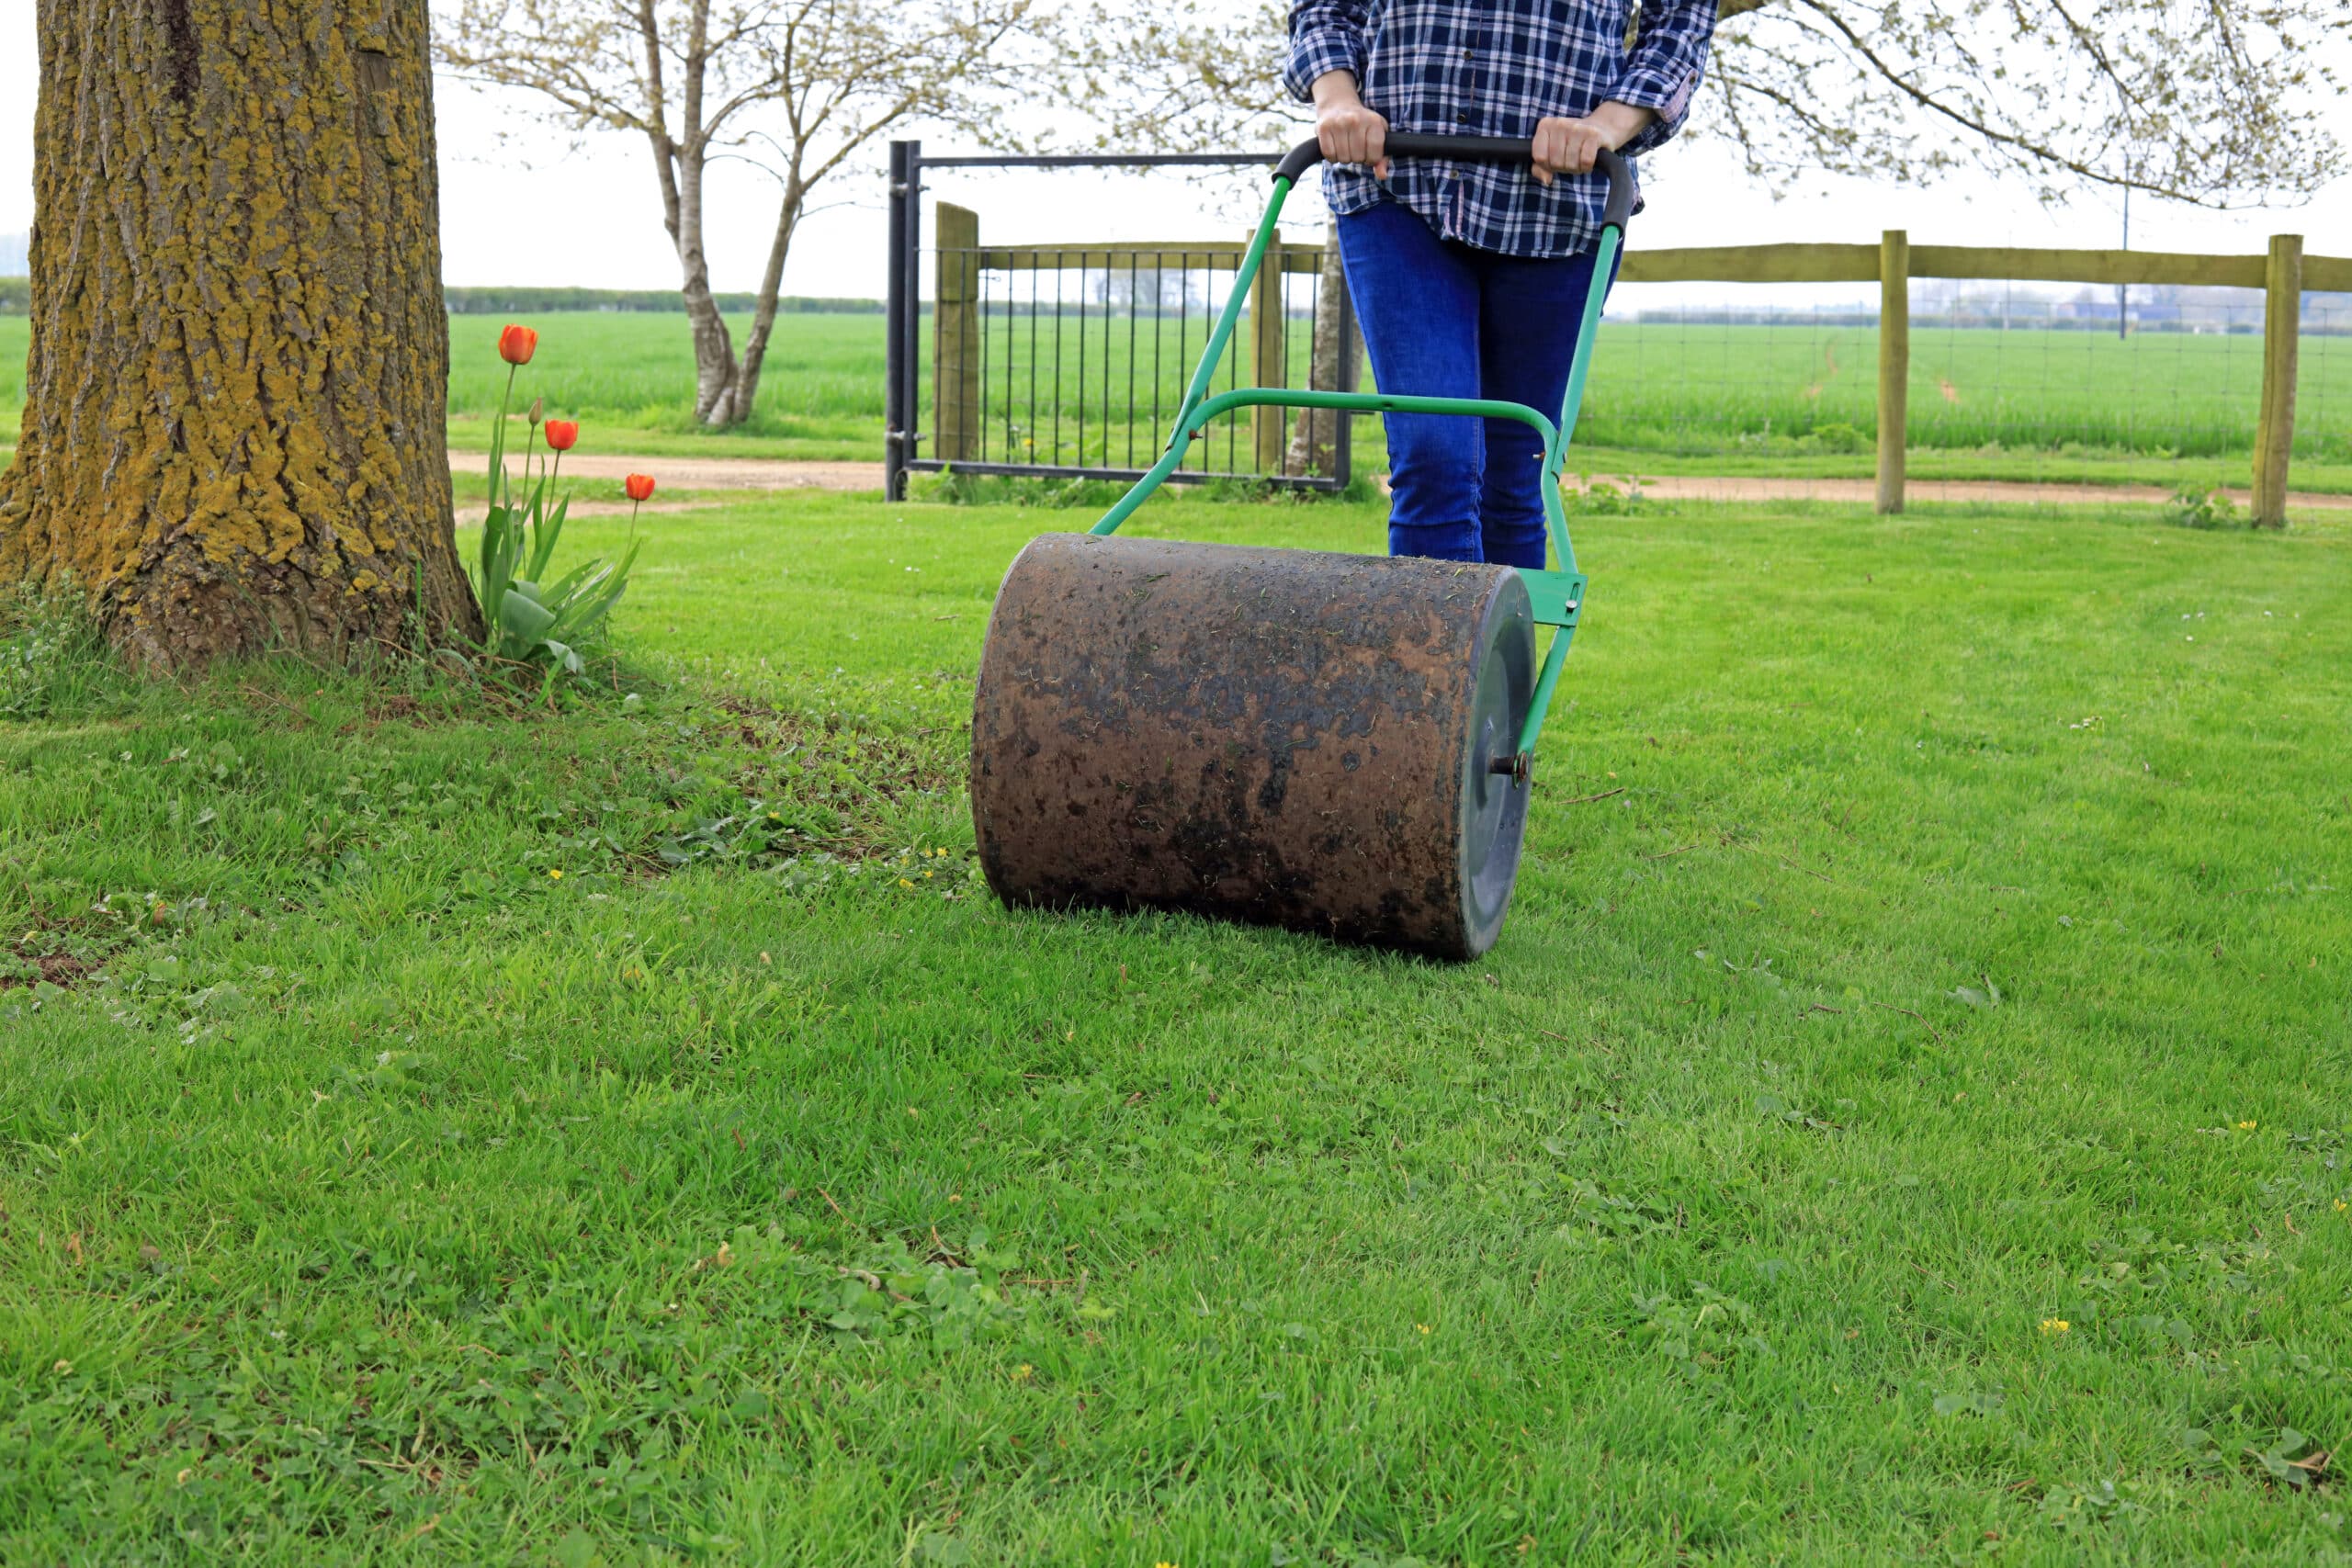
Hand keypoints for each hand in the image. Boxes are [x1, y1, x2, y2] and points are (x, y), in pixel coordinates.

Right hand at [1311, 70, 1389, 177]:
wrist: (1339, 104)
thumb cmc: (1362, 125)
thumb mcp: (1377, 135)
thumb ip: (1382, 157)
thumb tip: (1382, 175)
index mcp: (1374, 121)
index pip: (1375, 154)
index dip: (1371, 159)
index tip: (1368, 153)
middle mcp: (1356, 120)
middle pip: (1358, 158)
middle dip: (1356, 158)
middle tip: (1354, 147)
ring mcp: (1339, 123)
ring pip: (1343, 158)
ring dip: (1344, 157)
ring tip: (1345, 146)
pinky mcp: (1324, 127)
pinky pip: (1329, 154)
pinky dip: (1332, 156)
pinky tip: (1335, 147)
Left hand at [1529, 102, 1653, 185]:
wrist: (1602, 128)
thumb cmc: (1572, 144)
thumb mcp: (1552, 153)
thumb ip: (1540, 168)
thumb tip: (1546, 180)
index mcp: (1545, 125)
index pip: (1539, 157)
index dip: (1548, 166)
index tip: (1556, 159)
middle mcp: (1560, 123)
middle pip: (1555, 162)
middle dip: (1564, 167)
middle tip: (1571, 159)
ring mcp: (1577, 128)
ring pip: (1570, 164)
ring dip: (1577, 168)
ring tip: (1580, 158)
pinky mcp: (1593, 134)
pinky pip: (1585, 161)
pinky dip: (1587, 166)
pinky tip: (1589, 159)